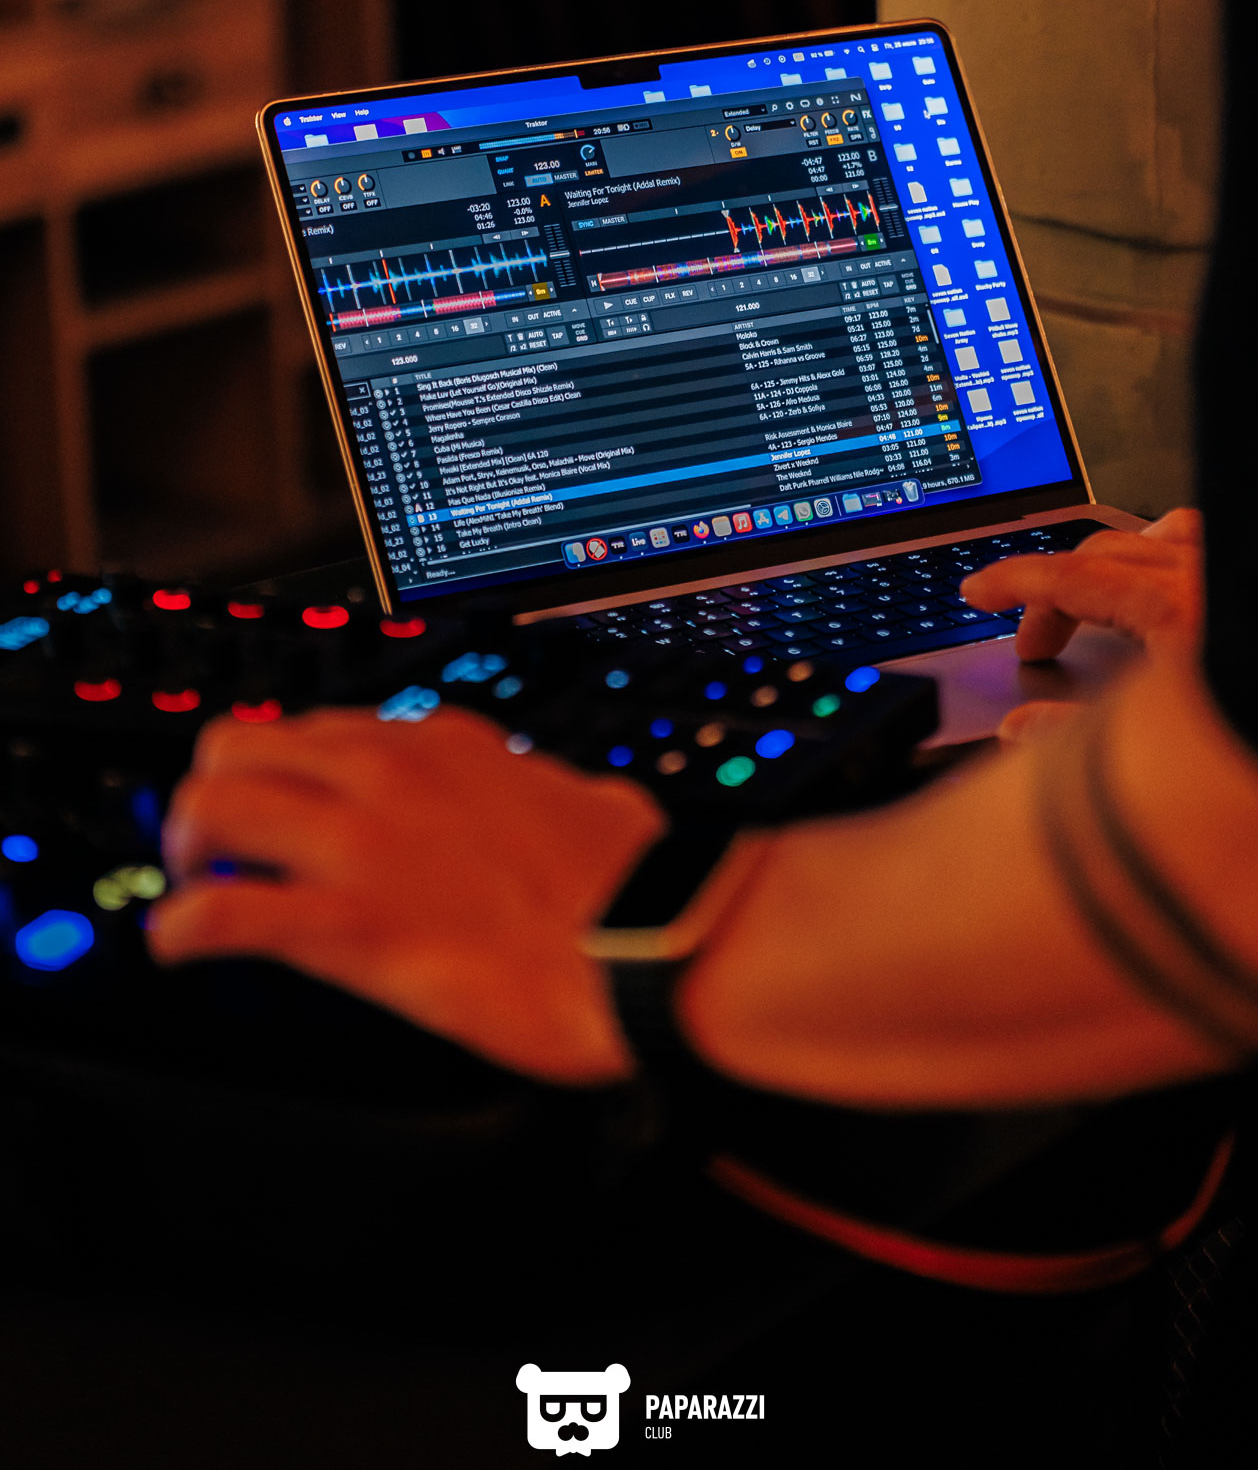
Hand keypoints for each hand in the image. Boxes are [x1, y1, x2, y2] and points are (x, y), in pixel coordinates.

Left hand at [146, 706, 665, 1082]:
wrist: (656, 940)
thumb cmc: (634, 883)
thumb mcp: (574, 798)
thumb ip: (530, 792)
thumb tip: (548, 804)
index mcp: (443, 743)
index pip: (323, 729)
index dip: (290, 772)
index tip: (286, 805)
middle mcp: (388, 774)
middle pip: (238, 745)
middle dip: (213, 792)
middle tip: (220, 842)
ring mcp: (362, 844)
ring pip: (209, 806)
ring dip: (184, 848)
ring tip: (193, 885)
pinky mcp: (351, 925)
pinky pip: (222, 914)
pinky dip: (183, 930)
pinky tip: (183, 946)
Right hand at [960, 509, 1203, 740]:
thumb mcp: (1162, 741)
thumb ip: (1080, 732)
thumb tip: (1019, 728)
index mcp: (1172, 604)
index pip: (1068, 576)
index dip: (1012, 581)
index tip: (980, 590)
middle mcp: (1202, 574)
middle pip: (1102, 555)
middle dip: (1055, 592)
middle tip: (1036, 644)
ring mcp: (1229, 571)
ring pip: (1153, 536)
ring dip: (1109, 567)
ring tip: (1094, 604)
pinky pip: (1196, 545)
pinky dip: (1162, 558)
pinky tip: (1164, 587)